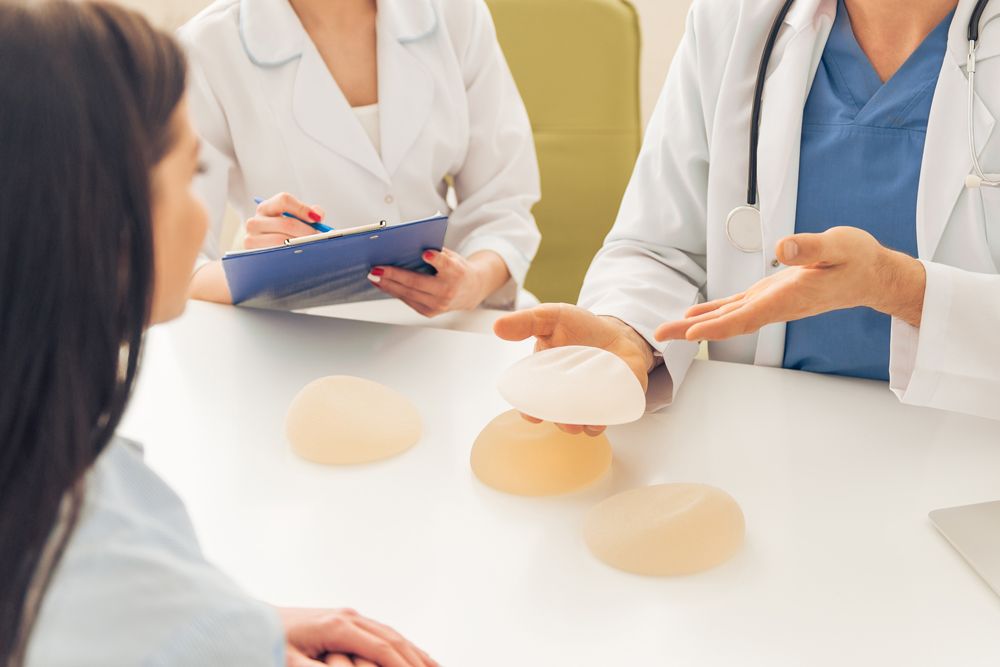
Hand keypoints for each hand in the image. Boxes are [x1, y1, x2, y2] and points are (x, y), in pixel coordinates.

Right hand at [245, 192, 325, 249]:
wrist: (268, 253)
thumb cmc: (286, 233)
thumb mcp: (295, 219)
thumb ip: (310, 212)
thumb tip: (318, 216)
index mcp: (266, 207)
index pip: (284, 200)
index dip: (302, 208)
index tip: (316, 219)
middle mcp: (255, 221)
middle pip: (286, 223)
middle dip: (306, 232)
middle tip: (319, 238)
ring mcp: (251, 238)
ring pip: (281, 241)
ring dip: (300, 245)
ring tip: (312, 247)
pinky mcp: (253, 254)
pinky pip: (276, 255)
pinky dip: (291, 255)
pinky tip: (299, 256)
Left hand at [279, 607, 436, 666]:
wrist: (251, 620)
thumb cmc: (267, 641)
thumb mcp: (290, 662)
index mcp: (338, 626)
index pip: (382, 648)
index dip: (403, 666)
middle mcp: (347, 617)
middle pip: (393, 638)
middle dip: (416, 659)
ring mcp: (347, 617)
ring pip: (390, 633)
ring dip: (413, 651)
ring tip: (433, 666)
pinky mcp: (344, 621)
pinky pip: (380, 633)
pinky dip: (400, 644)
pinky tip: (409, 653)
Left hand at [369, 249, 506, 316]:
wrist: (470, 291)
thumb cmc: (458, 270)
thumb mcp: (452, 256)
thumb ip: (435, 253)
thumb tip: (407, 247)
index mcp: (456, 272)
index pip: (446, 265)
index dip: (436, 259)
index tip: (426, 253)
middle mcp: (447, 291)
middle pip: (417, 282)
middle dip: (394, 275)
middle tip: (377, 269)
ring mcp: (438, 304)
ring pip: (408, 294)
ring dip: (388, 285)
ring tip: (374, 277)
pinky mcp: (429, 312)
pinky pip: (407, 300)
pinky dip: (393, 291)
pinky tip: (382, 284)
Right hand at [493, 303, 654, 435]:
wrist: (619, 332)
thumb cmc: (582, 327)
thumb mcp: (553, 317)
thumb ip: (526, 322)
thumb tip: (497, 326)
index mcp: (545, 379)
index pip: (531, 401)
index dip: (529, 410)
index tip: (532, 413)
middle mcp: (564, 396)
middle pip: (556, 416)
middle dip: (557, 420)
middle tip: (562, 417)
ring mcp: (587, 403)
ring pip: (578, 423)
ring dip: (577, 425)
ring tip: (579, 420)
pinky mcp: (610, 405)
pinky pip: (604, 420)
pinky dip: (601, 421)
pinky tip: (600, 416)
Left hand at [654, 226, 926, 342]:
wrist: (872, 275)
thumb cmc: (858, 259)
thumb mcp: (838, 245)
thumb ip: (811, 247)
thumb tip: (782, 247)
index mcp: (788, 297)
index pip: (746, 316)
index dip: (717, 324)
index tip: (691, 331)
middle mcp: (775, 306)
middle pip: (728, 323)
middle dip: (693, 329)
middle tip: (659, 335)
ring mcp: (771, 303)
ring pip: (728, 318)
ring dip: (696, 324)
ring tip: (667, 330)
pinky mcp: (771, 296)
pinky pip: (736, 309)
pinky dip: (713, 313)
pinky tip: (694, 315)